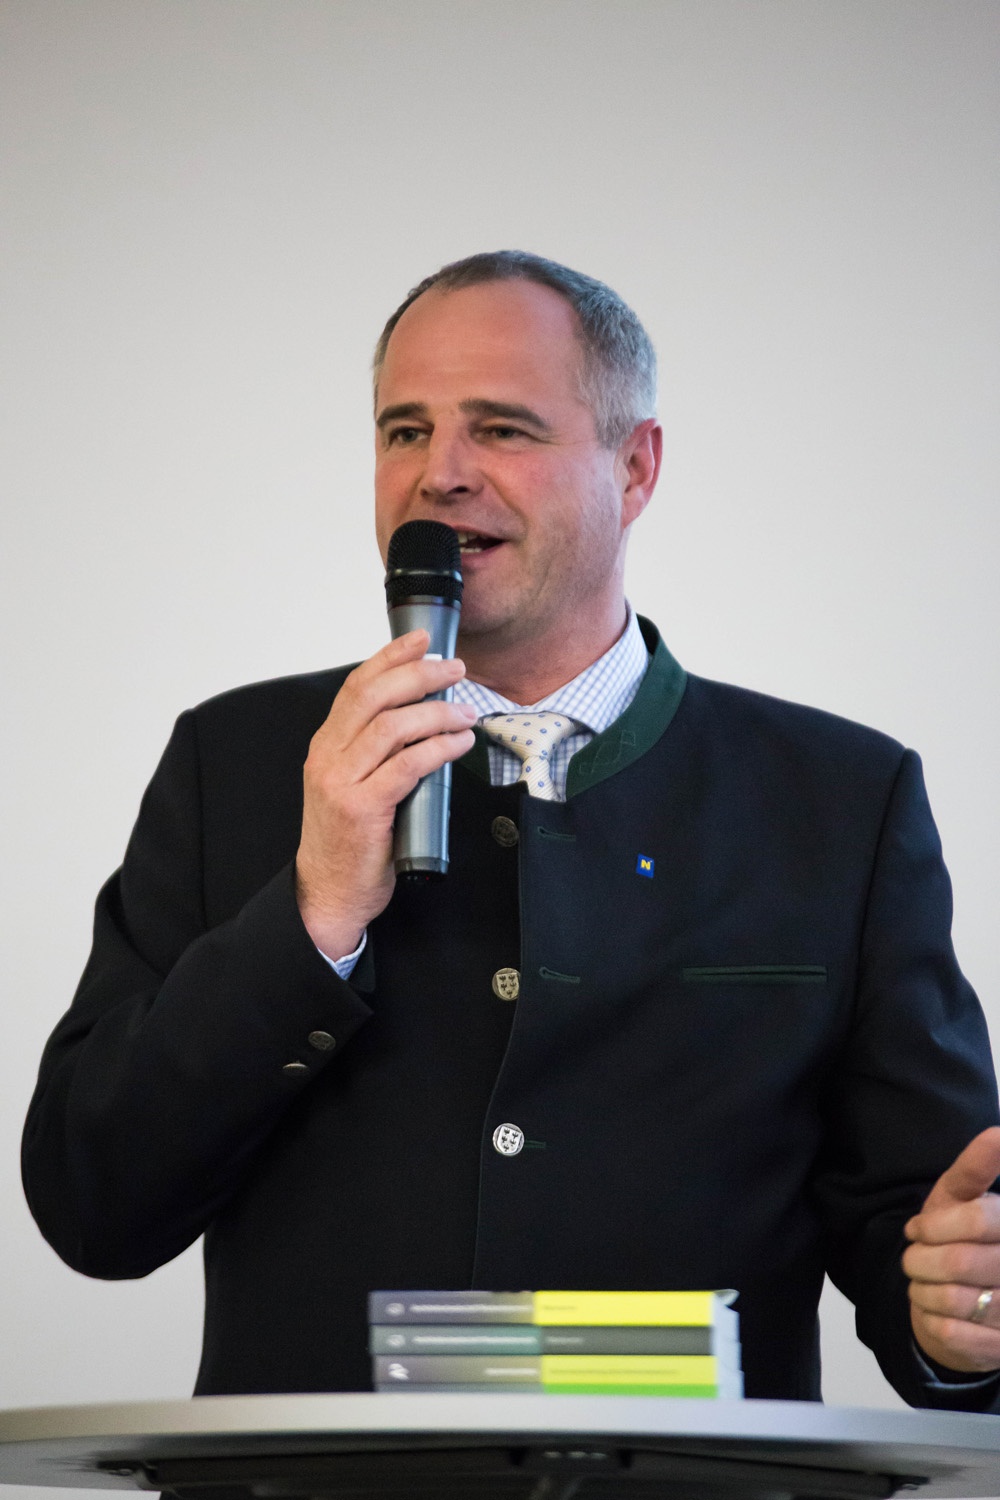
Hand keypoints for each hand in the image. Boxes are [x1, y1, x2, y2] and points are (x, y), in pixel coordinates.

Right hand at [295, 630, 476, 958]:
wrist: (328, 894)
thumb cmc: (350, 842)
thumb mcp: (354, 784)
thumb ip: (378, 753)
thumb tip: (426, 721)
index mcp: (326, 746)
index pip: (357, 686)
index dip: (390, 657)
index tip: (422, 640)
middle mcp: (328, 757)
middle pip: (374, 696)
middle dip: (419, 674)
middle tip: (455, 670)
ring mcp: (341, 783)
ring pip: (391, 727)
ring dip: (436, 712)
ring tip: (466, 712)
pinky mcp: (361, 810)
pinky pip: (406, 766)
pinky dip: (437, 749)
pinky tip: (458, 744)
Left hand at [903, 1126, 999, 1372]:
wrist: (965, 1304)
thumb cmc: (959, 1237)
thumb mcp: (961, 1196)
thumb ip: (976, 1166)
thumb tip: (998, 1132)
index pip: (978, 1219)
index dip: (935, 1224)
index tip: (917, 1229)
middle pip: (959, 1261)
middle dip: (921, 1259)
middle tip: (914, 1259)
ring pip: (953, 1299)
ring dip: (922, 1290)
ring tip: (923, 1283)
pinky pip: (950, 1333)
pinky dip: (928, 1319)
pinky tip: (934, 1311)